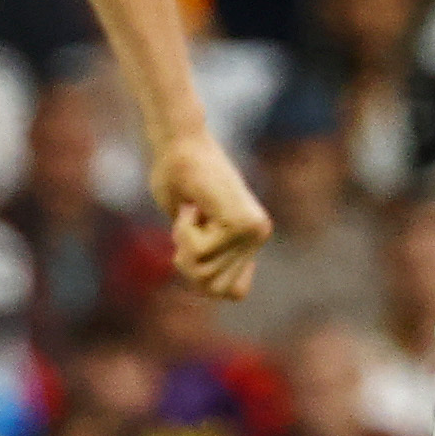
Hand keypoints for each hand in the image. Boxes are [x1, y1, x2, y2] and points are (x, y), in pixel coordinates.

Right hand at [152, 134, 268, 300]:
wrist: (179, 143)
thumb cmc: (175, 176)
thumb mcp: (187, 225)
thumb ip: (202, 252)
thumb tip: (205, 281)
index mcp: (252, 236)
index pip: (232, 292)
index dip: (203, 278)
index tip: (195, 240)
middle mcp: (259, 234)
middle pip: (214, 288)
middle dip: (188, 265)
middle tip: (187, 228)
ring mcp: (253, 230)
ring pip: (205, 273)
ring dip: (185, 247)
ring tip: (190, 214)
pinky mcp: (240, 222)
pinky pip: (200, 251)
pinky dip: (184, 232)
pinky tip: (191, 206)